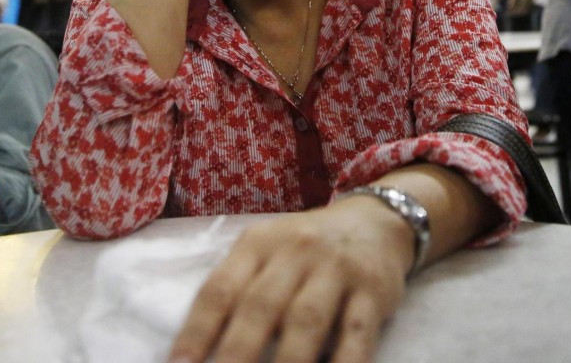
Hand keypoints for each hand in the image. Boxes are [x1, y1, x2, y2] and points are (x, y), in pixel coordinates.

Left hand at [169, 197, 411, 362]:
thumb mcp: (266, 252)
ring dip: (288, 362)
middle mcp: (294, 252)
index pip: (220, 289)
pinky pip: (357, 333)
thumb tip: (197, 348)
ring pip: (306, 320)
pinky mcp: (373, 290)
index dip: (197, 331)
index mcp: (258, 244)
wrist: (374, 222)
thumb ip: (238, 288)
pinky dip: (345, 362)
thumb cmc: (304, 249)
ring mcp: (335, 270)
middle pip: (260, 306)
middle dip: (237, 352)